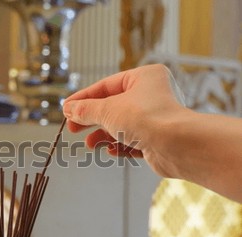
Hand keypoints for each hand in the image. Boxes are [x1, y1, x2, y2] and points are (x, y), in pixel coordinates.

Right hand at [63, 64, 190, 177]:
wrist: (177, 146)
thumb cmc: (147, 119)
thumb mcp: (107, 110)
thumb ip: (86, 110)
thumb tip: (69, 109)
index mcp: (143, 78)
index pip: (105, 86)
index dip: (83, 99)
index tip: (67, 109)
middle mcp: (151, 95)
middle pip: (111, 107)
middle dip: (91, 120)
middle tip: (73, 128)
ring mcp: (154, 118)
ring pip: (121, 125)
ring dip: (103, 135)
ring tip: (90, 144)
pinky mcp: (156, 139)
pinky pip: (132, 140)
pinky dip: (119, 145)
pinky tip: (111, 150)